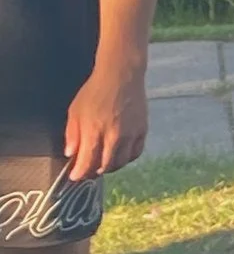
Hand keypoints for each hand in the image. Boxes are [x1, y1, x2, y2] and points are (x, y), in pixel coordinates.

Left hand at [61, 56, 148, 178]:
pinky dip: (126, 159)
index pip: (87, 161)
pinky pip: (135, 153)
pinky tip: (119, 156)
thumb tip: (71, 154)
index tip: (74, 178)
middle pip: (104, 166)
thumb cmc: (95, 91)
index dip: (80, 173)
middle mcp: (114, 135)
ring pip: (121, 163)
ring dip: (110, 168)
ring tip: (102, 165)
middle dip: (93, 172)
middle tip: (87, 172)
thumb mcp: (75, 110)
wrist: (121, 76)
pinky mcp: (142, 131)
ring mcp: (130, 134)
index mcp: (94, 129)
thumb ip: (72, 134)